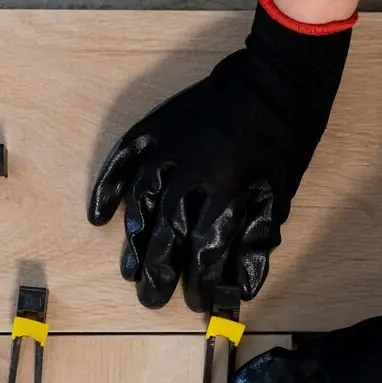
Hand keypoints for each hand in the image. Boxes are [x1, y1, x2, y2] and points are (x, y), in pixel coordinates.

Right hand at [86, 0, 352, 312]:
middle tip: (151, 299)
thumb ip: (257, 239)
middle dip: (158, 272)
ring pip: (141, 203)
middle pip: (167, 233)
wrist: (275, 78)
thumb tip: (243, 288)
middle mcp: (191, 170)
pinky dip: (107, 188)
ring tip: (129, 271)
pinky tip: (98, 218)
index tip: (198, 304)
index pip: (205, 250)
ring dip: (134, 241)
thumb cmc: (283, 141)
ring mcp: (169, 146)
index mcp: (228, 188)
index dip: (201, 283)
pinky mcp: (156, 127)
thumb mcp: (280, 194)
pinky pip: (123, 160)